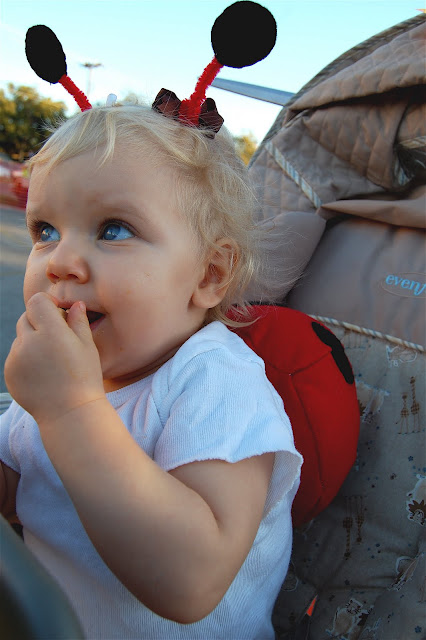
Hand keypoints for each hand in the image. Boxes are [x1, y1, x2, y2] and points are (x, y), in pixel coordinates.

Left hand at [4, 292, 104, 426]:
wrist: (70, 413)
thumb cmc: (85, 378)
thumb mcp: (88, 347)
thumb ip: (78, 322)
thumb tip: (75, 304)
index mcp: (51, 331)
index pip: (38, 301)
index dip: (48, 304)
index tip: (58, 314)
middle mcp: (29, 342)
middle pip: (27, 318)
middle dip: (40, 322)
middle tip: (58, 339)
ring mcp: (16, 358)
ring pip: (20, 338)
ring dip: (32, 342)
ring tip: (52, 361)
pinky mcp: (9, 373)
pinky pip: (15, 357)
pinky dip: (26, 359)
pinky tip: (43, 373)